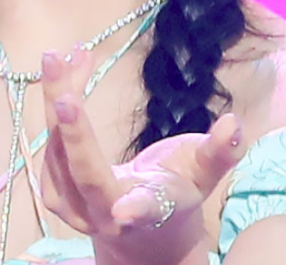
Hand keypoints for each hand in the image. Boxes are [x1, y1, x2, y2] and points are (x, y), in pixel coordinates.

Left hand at [38, 49, 247, 264]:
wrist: (142, 229)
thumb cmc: (176, 190)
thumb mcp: (203, 173)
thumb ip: (219, 152)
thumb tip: (235, 124)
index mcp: (151, 210)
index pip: (145, 210)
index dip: (136, 209)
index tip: (125, 212)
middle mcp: (106, 215)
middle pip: (84, 173)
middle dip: (74, 132)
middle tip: (64, 89)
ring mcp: (74, 208)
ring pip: (58, 151)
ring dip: (58, 98)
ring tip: (70, 55)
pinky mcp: (55, 193)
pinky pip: (50, 144)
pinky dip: (54, 103)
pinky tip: (67, 67)